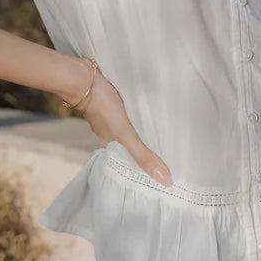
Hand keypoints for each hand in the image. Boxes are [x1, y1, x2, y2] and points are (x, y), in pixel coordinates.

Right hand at [80, 66, 173, 186]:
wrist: (87, 80)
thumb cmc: (103, 107)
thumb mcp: (125, 135)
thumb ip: (142, 155)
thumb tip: (164, 179)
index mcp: (112, 149)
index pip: (132, 167)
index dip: (147, 173)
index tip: (167, 180)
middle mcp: (113, 138)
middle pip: (134, 151)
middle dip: (150, 157)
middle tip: (174, 164)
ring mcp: (114, 123)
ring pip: (134, 135)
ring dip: (147, 139)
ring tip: (168, 144)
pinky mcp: (118, 109)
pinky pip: (133, 120)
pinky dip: (142, 123)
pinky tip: (152, 120)